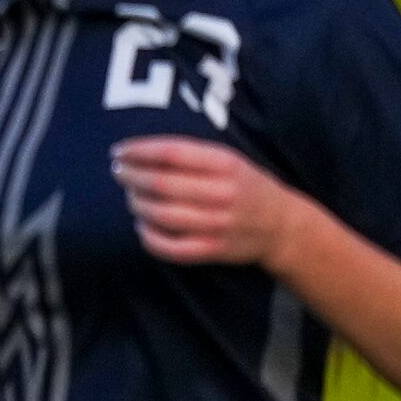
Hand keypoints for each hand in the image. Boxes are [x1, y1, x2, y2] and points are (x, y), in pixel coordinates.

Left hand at [112, 135, 303, 266]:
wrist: (282, 226)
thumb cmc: (245, 186)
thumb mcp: (229, 160)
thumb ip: (191, 154)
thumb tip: (138, 152)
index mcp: (226, 165)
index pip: (172, 153)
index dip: (138, 151)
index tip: (119, 151)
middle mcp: (223, 193)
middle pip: (161, 184)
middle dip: (130, 176)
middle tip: (118, 172)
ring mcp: (218, 224)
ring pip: (161, 214)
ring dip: (136, 203)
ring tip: (131, 196)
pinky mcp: (212, 250)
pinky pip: (169, 247)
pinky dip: (148, 236)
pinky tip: (143, 225)